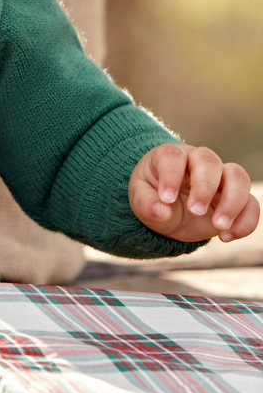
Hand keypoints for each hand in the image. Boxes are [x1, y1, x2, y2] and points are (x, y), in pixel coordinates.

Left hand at [130, 143, 258, 243]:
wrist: (169, 210)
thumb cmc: (153, 198)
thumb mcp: (141, 203)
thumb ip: (147, 205)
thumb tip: (162, 211)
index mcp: (170, 156)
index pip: (173, 156)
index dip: (170, 175)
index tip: (166, 199)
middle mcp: (197, 161)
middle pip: (209, 161)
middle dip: (204, 187)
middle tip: (194, 211)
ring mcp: (221, 177)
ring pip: (238, 176)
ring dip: (232, 202)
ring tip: (218, 226)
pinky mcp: (235, 197)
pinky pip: (252, 203)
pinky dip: (245, 221)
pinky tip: (226, 237)